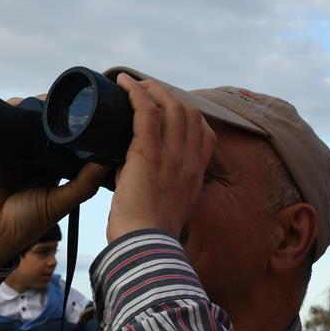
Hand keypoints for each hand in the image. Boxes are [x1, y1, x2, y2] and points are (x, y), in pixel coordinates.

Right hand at [0, 97, 108, 265]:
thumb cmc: (27, 222)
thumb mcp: (62, 201)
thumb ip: (85, 182)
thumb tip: (109, 158)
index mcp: (48, 165)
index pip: (62, 138)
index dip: (72, 125)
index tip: (87, 109)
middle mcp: (29, 155)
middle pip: (42, 124)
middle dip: (52, 111)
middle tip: (66, 99)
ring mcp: (9, 149)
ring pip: (22, 119)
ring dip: (32, 106)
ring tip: (45, 101)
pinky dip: (8, 111)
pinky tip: (20, 105)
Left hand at [106, 73, 215, 241]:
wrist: (145, 246)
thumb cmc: (148, 237)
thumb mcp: (166, 211)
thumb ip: (159, 190)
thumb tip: (132, 177)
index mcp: (194, 176)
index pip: (205, 136)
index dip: (191, 119)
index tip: (174, 112)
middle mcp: (188, 162)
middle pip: (189, 114)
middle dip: (170, 96)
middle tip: (149, 92)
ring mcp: (171, 155)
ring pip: (170, 106)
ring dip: (152, 89)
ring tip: (134, 84)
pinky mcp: (148, 152)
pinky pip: (146, 111)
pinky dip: (136, 93)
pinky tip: (124, 84)